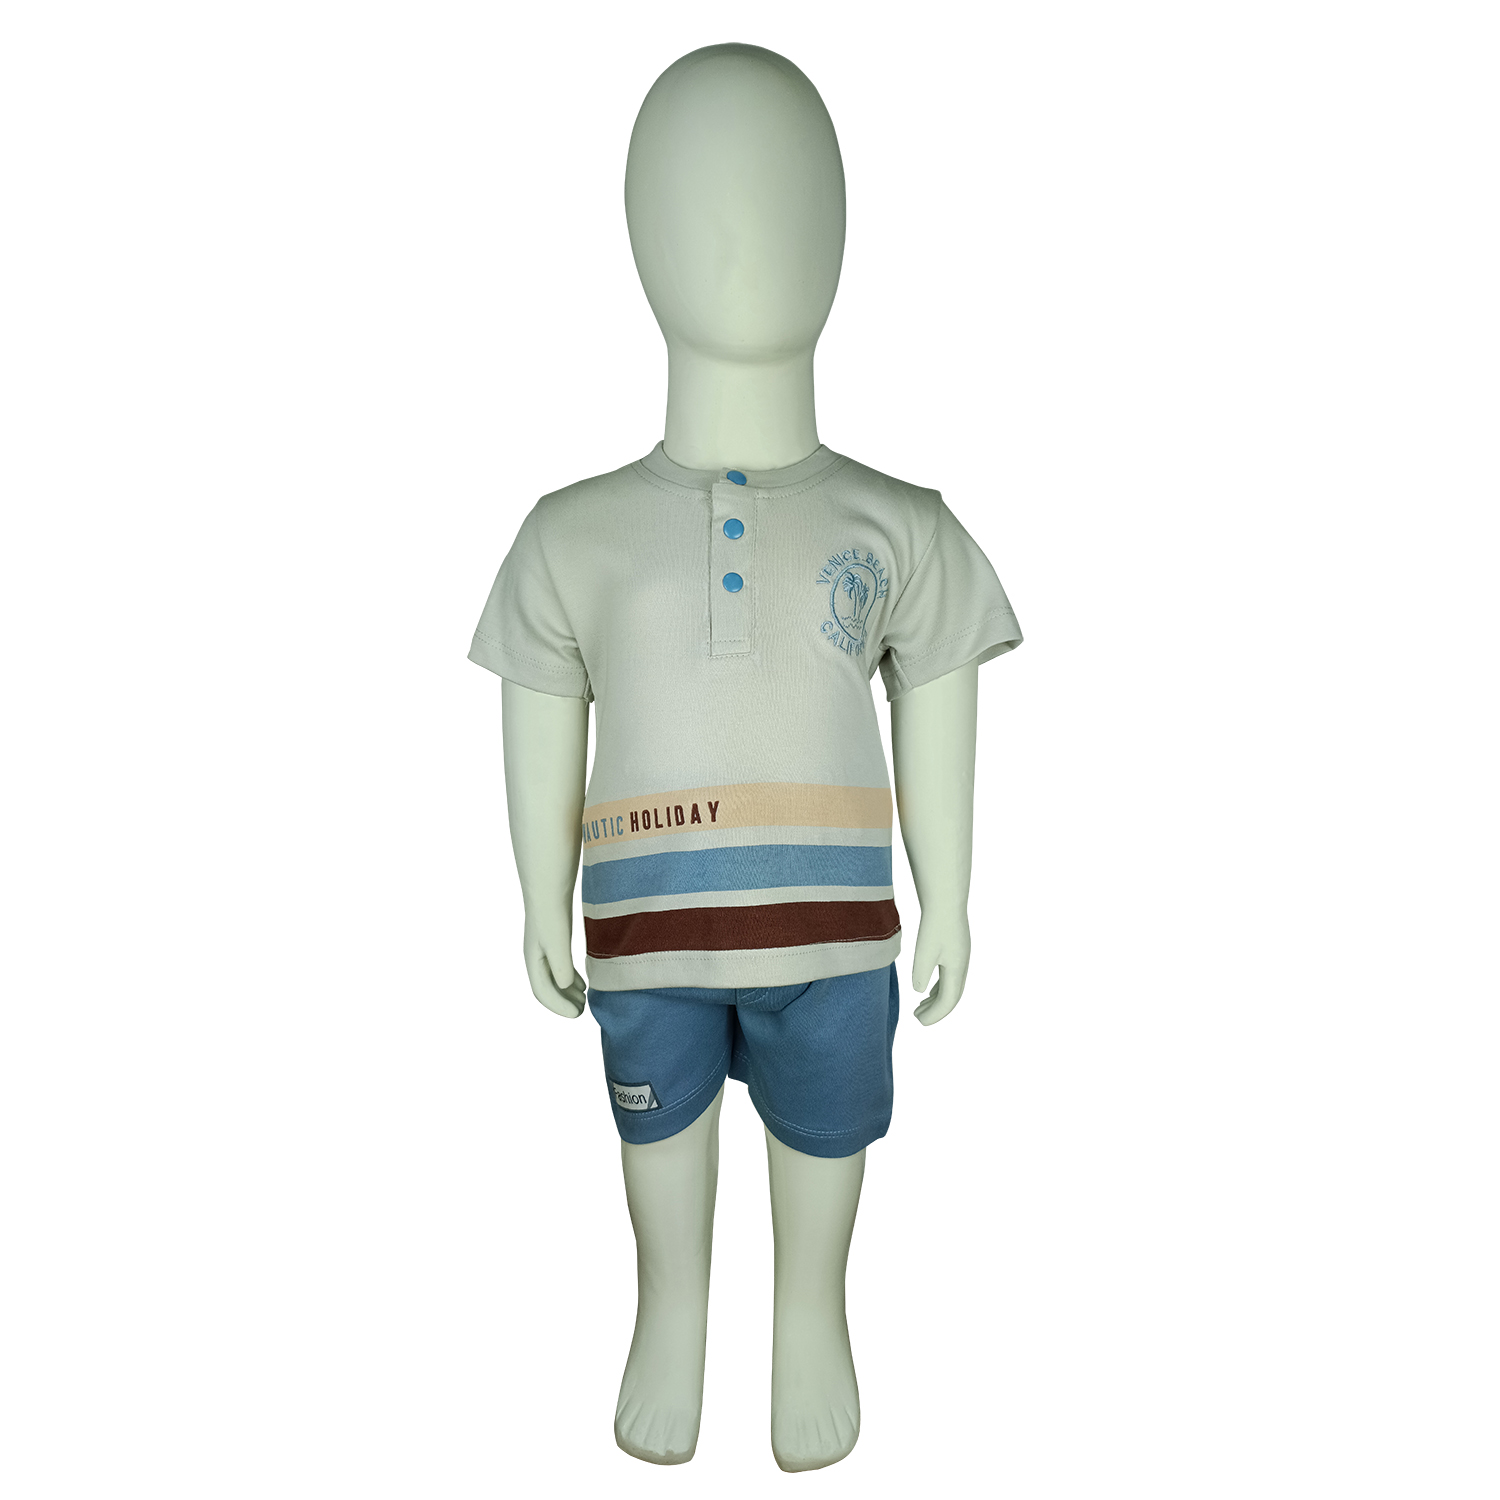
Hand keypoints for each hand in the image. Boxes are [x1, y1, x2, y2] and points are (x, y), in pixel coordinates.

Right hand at [522, 910, 586, 1017]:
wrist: (548, 880)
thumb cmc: (551, 910)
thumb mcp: (557, 939)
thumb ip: (560, 964)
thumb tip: (566, 986)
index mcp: (533, 958)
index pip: (542, 991)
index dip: (558, 1006)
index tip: (577, 1015)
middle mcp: (536, 954)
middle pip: (547, 987)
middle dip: (562, 1001)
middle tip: (583, 1010)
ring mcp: (544, 946)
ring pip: (553, 977)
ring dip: (566, 991)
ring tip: (584, 999)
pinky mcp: (554, 937)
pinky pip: (559, 965)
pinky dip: (569, 977)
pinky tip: (581, 981)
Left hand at [911, 908, 970, 1025]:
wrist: (946, 898)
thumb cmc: (935, 924)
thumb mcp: (925, 951)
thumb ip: (922, 973)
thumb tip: (919, 991)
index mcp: (957, 969)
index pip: (948, 1001)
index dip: (935, 1015)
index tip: (919, 1022)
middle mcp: (962, 965)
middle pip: (952, 996)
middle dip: (937, 1010)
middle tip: (918, 1018)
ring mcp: (960, 956)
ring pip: (951, 986)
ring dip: (937, 999)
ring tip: (920, 1007)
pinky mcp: (955, 949)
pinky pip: (949, 976)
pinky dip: (939, 987)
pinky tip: (927, 989)